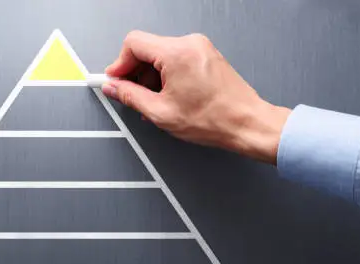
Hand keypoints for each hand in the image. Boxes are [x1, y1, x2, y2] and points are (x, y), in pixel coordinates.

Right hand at [103, 31, 290, 164]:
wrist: (246, 123)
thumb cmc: (214, 119)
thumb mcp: (160, 112)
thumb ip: (130, 97)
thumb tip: (114, 88)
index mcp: (176, 53)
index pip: (133, 44)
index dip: (118, 64)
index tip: (113, 80)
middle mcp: (189, 44)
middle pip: (146, 49)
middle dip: (134, 73)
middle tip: (129, 96)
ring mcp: (199, 48)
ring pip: (160, 56)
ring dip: (150, 78)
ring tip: (153, 104)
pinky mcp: (205, 56)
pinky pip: (175, 60)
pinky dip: (165, 77)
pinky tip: (166, 98)